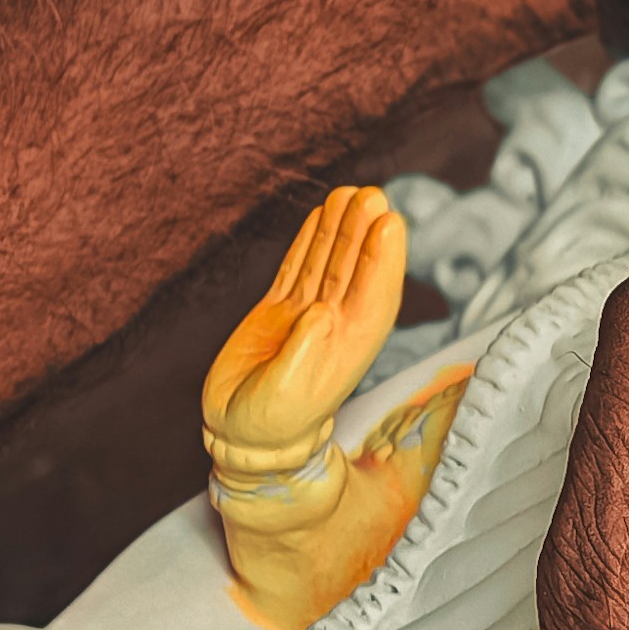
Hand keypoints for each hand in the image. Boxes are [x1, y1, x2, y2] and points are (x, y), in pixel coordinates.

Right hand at [201, 185, 406, 468]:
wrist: (240, 436)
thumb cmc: (267, 424)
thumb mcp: (285, 395)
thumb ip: (303, 355)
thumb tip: (322, 312)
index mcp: (346, 349)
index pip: (374, 297)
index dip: (383, 260)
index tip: (389, 223)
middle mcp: (334, 328)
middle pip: (355, 272)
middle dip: (364, 234)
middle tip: (372, 195)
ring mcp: (308, 317)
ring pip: (328, 264)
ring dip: (340, 230)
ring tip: (351, 193)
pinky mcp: (280, 313)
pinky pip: (299, 269)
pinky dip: (309, 242)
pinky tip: (321, 216)